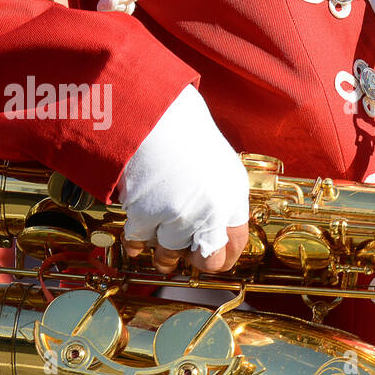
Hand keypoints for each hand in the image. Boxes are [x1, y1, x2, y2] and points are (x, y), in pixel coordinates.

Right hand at [119, 85, 250, 274]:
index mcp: (233, 193)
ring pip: (171, 252)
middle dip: (195, 261)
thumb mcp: (214, 160)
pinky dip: (137, 242)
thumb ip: (216, 192)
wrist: (151, 113)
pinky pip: (141, 240)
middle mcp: (213, 209)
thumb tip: (210, 224)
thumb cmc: (179, 129)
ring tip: (160, 256)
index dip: (224, 257)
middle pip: (207, 259)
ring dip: (163, 255)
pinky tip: (137, 244)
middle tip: (185, 259)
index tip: (214, 260)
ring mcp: (181, 215)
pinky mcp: (149, 215)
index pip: (237, 243)